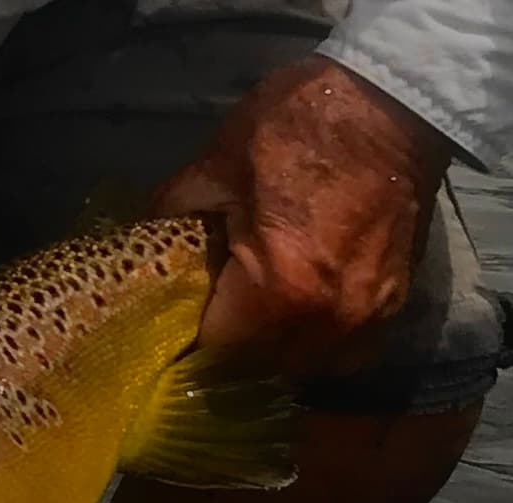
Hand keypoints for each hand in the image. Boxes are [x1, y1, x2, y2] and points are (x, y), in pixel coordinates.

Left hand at [154, 54, 450, 374]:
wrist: (397, 96)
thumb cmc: (301, 124)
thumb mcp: (218, 162)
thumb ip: (174, 210)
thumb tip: (143, 237)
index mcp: (277, 291)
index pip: (218, 352)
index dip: (192, 345)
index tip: (177, 331)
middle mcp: (325, 320)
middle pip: (262, 370)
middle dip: (233, 355)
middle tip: (213, 327)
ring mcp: (366, 316)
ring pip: (307, 369)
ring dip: (277, 358)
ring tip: (255, 330)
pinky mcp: (395, 304)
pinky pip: (349, 353)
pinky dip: (322, 347)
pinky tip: (302, 322)